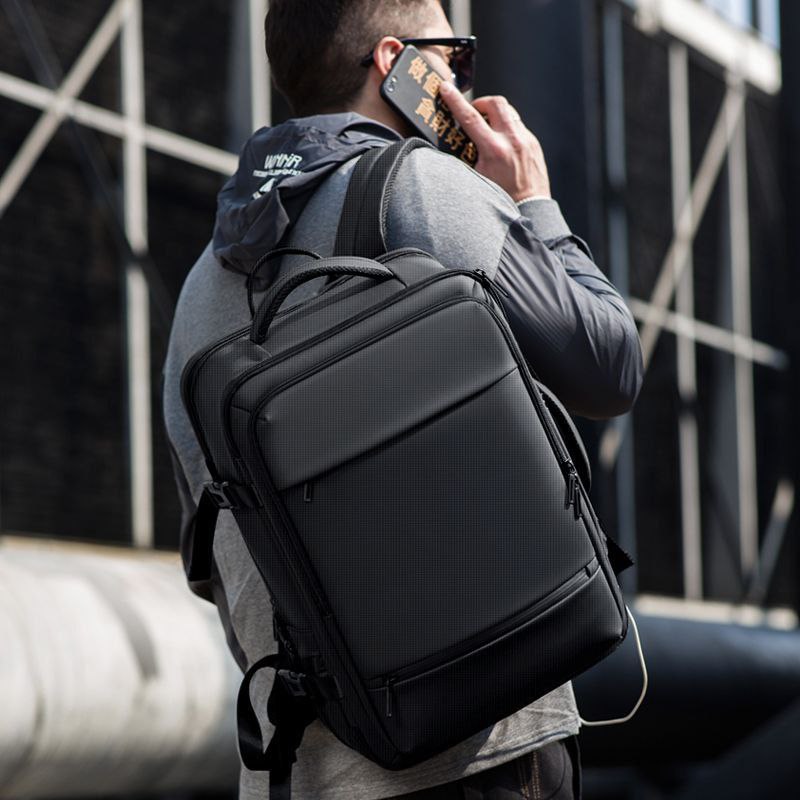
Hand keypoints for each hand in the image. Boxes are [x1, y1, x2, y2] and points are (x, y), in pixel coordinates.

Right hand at [439, 82, 550, 201]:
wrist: (530, 208)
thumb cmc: (502, 198)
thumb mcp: (477, 178)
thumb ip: (467, 157)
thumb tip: (458, 142)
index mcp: (494, 150)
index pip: (470, 118)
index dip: (455, 101)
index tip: (446, 89)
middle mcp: (512, 141)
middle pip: (495, 103)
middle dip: (481, 103)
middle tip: (473, 112)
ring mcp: (526, 140)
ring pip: (509, 111)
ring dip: (495, 114)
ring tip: (487, 127)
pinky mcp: (533, 144)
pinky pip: (518, 126)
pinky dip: (506, 128)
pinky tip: (502, 143)